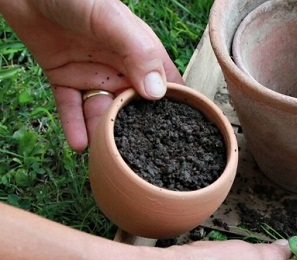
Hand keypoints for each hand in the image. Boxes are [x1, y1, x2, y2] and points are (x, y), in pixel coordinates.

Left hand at [0, 0, 182, 151]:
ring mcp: (93, 74)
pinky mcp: (65, 78)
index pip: (167, 85)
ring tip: (107, 153)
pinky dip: (74, 126)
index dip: (177, 108)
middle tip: (140, 155)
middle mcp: (120, 67)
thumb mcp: (112, 20)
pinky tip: (80, 145)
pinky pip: (72, 108)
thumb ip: (139, 53)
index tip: (184, 135)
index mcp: (140, 53)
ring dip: (103, 133)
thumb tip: (157, 94)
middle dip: (138, 130)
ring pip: (103, 111)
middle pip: (135, 107)